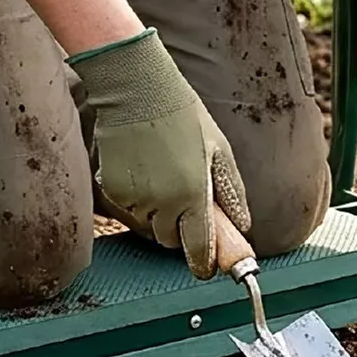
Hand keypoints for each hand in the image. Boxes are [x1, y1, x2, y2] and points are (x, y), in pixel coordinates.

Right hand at [70, 28, 251, 278]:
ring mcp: (134, 199)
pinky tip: (144, 168)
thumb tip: (243, 224)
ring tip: (164, 173)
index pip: (198, 250)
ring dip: (160, 212)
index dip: (205, 262)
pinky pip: (131, 209)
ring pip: (150, 225)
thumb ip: (231, 193)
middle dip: (181, 227)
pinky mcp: (113, 190)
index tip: (208, 267)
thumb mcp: (218, 150)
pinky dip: (139, 199)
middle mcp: (162, 204)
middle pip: (171, 240)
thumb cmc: (183, 114)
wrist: (136, 89)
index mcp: (193, 195)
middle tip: (186, 196)